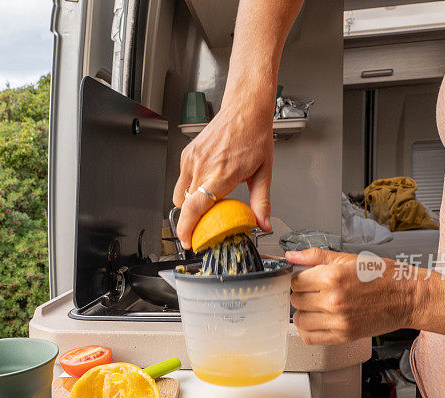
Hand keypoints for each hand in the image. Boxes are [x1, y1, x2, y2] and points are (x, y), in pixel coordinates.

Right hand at [172, 103, 273, 248]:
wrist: (245, 109)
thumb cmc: (255, 135)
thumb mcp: (263, 173)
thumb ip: (261, 202)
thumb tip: (264, 224)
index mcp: (221, 173)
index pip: (194, 207)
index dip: (187, 228)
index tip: (188, 240)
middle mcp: (202, 166)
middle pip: (185, 206)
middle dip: (191, 219)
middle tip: (205, 224)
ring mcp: (192, 159)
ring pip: (180, 194)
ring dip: (190, 204)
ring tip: (208, 202)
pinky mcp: (187, 154)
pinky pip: (182, 180)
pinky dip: (190, 188)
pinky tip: (207, 183)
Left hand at [286, 248, 418, 344]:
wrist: (408, 297)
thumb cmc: (383, 276)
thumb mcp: (348, 258)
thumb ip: (315, 256)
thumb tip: (291, 256)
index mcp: (332, 278)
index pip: (296, 281)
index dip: (300, 278)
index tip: (308, 278)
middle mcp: (333, 301)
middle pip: (296, 300)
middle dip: (302, 294)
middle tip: (314, 291)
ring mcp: (338, 321)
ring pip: (299, 320)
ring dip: (304, 312)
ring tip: (316, 305)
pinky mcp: (343, 336)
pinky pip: (310, 338)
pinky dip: (308, 330)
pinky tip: (317, 320)